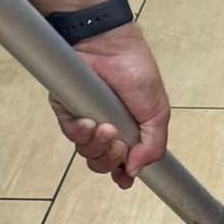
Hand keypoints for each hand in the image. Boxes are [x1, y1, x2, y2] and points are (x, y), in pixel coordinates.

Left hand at [49, 23, 169, 189]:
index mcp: (128, 133)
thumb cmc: (136, 71)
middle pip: (101, 163)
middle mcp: (105, 129)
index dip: (121, 175)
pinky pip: (69, 132)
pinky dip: (80, 132)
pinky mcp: (66, 108)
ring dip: (97, 146)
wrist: (111, 45)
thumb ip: (153, 145)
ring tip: (107, 128)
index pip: (120, 164)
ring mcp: (85, 120)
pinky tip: (90, 122)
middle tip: (119, 144)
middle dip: (111, 160)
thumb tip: (135, 170)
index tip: (124, 179)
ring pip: (85, 151)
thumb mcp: (157, 113)